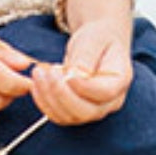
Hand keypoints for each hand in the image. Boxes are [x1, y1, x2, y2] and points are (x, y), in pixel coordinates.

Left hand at [30, 0, 132, 124]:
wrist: (95, 44)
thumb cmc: (97, 38)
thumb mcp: (94, 38)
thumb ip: (87, 55)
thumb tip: (76, 75)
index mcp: (120, 80)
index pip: (104, 92)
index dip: (83, 87)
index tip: (66, 73)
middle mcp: (109, 101)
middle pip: (85, 111)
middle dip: (61, 94)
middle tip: (46, 72)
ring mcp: (92, 109)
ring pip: (68, 116)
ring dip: (48, 98)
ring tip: (38, 73)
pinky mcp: (76, 111)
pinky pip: (58, 115)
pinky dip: (43, 102)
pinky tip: (36, 84)